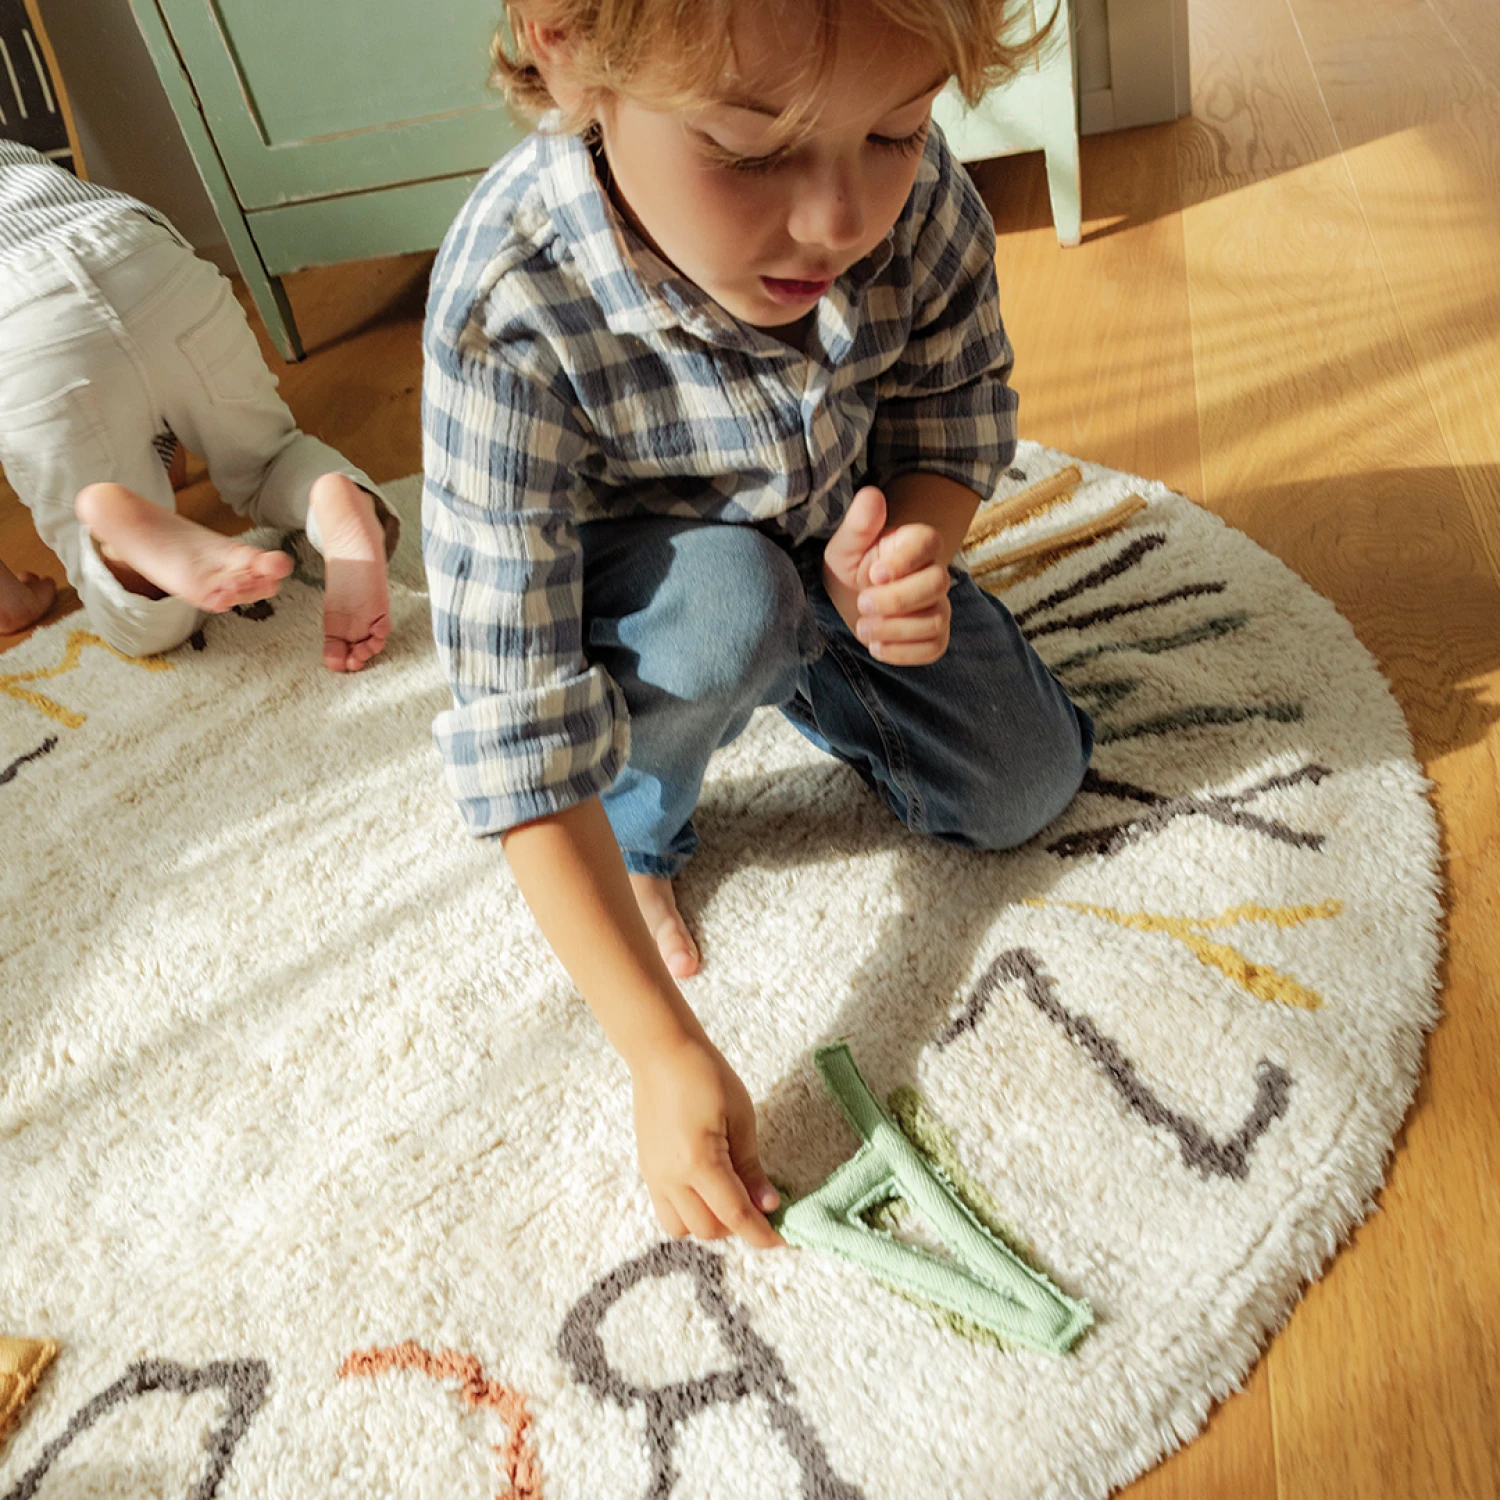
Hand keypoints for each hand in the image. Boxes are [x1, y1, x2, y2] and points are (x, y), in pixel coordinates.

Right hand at [630, 1035, 783, 1247]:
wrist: (661, 1053)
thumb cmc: (706, 1075)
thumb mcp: (741, 1116)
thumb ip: (751, 1167)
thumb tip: (768, 1204)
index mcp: (698, 1162)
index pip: (735, 1215)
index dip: (761, 1234)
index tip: (783, 1240)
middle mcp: (671, 1178)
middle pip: (709, 1229)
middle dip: (738, 1227)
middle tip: (761, 1207)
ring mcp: (654, 1176)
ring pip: (683, 1228)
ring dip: (711, 1224)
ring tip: (730, 1198)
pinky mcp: (647, 1171)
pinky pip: (667, 1212)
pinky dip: (690, 1213)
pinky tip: (707, 1191)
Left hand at [822, 484, 953, 664]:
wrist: (848, 602)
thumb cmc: (850, 569)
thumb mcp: (845, 547)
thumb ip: (859, 525)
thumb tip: (872, 495)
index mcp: (915, 543)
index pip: (929, 543)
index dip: (904, 561)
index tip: (873, 574)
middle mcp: (934, 573)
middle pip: (936, 584)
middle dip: (897, 599)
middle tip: (862, 603)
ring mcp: (937, 606)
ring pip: (934, 620)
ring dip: (895, 629)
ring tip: (863, 628)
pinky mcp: (934, 636)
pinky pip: (934, 648)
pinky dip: (903, 653)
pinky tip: (876, 646)